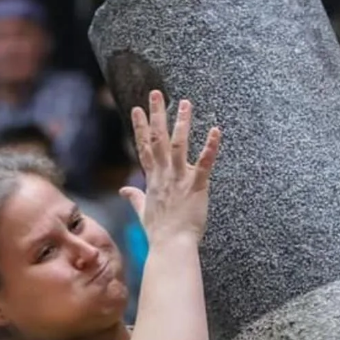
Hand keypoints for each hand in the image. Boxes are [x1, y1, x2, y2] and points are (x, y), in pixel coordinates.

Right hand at [122, 91, 221, 245]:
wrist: (171, 246)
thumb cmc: (159, 232)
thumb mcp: (143, 212)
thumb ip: (134, 198)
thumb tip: (123, 191)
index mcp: (153, 179)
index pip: (144, 147)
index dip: (140, 127)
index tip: (136, 109)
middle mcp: (164, 174)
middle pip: (158, 139)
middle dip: (157, 114)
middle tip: (156, 93)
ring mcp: (179, 178)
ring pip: (179, 145)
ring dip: (182, 123)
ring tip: (185, 103)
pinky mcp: (196, 186)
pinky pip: (205, 163)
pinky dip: (210, 147)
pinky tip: (216, 130)